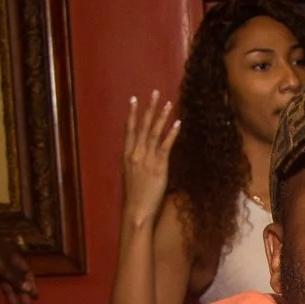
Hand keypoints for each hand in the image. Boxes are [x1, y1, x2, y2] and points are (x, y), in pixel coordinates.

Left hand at [0, 232, 38, 303]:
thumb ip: (16, 279)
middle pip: (16, 278)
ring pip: (4, 280)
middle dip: (21, 292)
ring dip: (9, 292)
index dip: (31, 284)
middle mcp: (6, 259)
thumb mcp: (3, 267)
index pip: (26, 272)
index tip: (35, 297)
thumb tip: (30, 289)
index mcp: (14, 256)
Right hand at [121, 91, 180, 230]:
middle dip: (149, 108)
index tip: (134, 99)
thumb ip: (135, 162)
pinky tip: (177, 123)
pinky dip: (171, 134)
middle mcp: (136, 154)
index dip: (132, 114)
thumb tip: (141, 154)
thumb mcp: (131, 175)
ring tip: (168, 103)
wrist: (137, 210)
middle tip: (154, 93)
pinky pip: (166, 146)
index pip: (129, 130)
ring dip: (162, 116)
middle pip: (143, 126)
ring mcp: (147, 159)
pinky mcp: (159, 166)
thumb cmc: (135, 196)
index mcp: (127, 155)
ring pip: (154, 132)